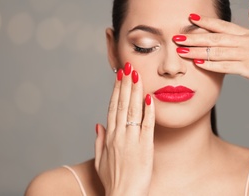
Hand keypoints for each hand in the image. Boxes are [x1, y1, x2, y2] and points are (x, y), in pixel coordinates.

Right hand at [95, 63, 154, 195]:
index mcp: (110, 137)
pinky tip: (150, 98)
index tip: (119, 76)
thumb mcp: (100, 161)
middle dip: (125, 84)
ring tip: (137, 74)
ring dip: (135, 91)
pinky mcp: (145, 147)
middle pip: (122, 104)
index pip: (112, 107)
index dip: (116, 90)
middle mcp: (119, 135)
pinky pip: (148, 126)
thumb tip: (98, 124)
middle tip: (128, 66)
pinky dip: (149, 111)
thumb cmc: (113, 180)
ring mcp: (132, 140)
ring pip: (133, 110)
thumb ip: (99, 141)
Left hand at [173, 5, 248, 96]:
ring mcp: (247, 54)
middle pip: (215, 37)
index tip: (190, 18)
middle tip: (176, 36)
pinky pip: (226, 66)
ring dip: (197, 51)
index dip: (206, 21)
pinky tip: (198, 64)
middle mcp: (246, 41)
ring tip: (180, 51)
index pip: (223, 25)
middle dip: (194, 37)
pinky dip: (211, 64)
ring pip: (216, 51)